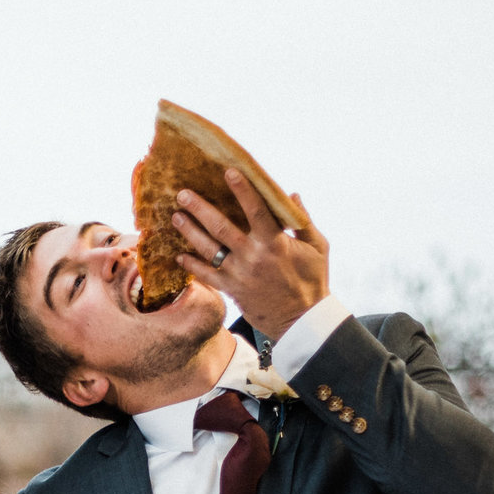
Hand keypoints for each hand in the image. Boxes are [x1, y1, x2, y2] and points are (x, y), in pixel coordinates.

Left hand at [173, 170, 329, 338]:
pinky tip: (179, 255)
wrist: (301, 321)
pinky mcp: (232, 290)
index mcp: (275, 243)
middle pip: (221, 227)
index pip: (256, 210)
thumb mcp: (317, 248)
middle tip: (182, 193)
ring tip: (176, 217)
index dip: (242, 189)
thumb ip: (304, 221)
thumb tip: (291, 195)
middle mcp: (253, 256)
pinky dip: (192, 266)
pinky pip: (207, 276)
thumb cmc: (312, 281)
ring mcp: (239, 274)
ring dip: (190, 232)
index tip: (228, 171)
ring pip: (209, 249)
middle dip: (200, 208)